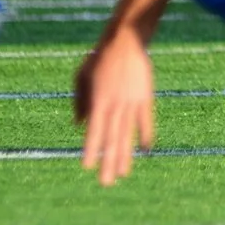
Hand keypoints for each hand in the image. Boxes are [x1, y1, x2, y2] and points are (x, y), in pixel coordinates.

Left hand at [74, 33, 156, 186]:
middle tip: (106, 183)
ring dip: (126, 155)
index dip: (91, 149)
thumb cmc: (99, 59)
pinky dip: (146, 135)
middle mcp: (116, 105)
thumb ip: (80, 102)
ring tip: (123, 174)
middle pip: (112, 138)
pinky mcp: (145, 97)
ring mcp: (132, 102)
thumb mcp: (82, 78)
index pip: (93, 131)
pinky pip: (146, 120)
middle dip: (109, 162)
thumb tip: (78, 125)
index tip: (87, 167)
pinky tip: (145, 150)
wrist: (126, 41)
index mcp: (98, 101)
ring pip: (128, 134)